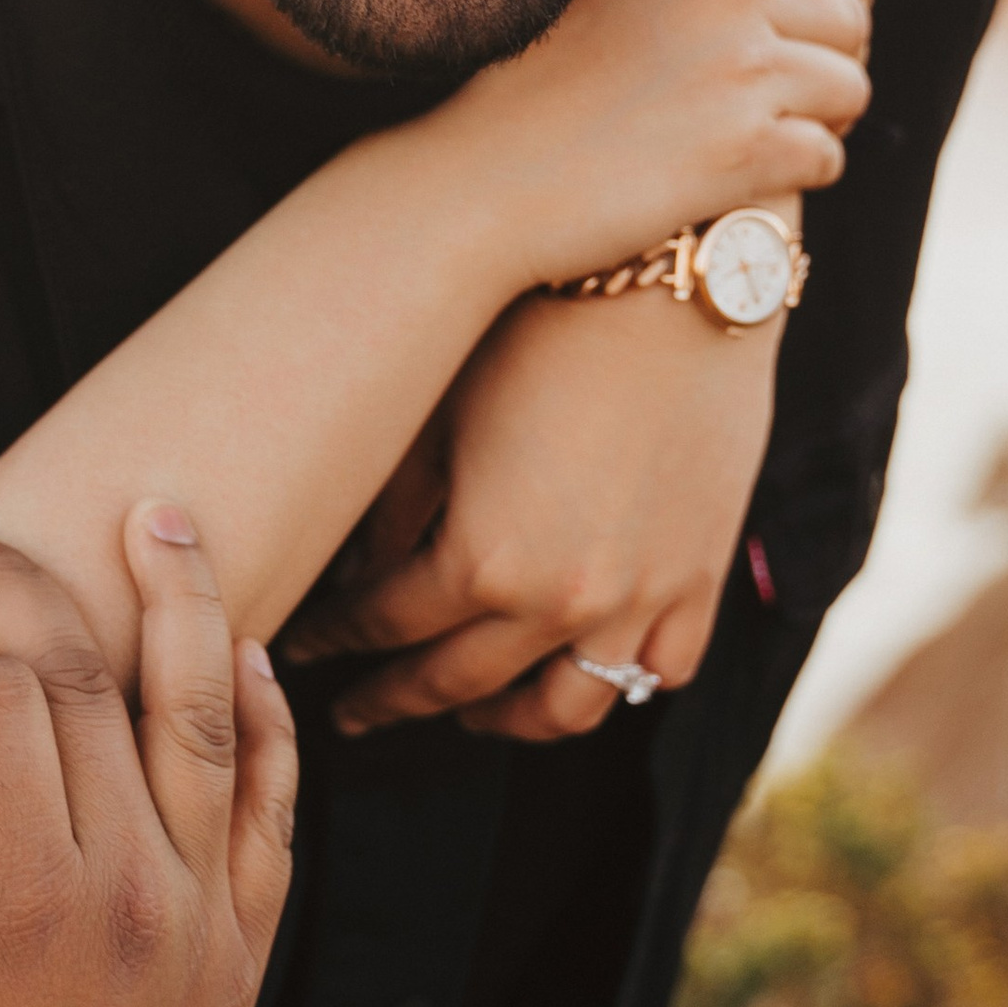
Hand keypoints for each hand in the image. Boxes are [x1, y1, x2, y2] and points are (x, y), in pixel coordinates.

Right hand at [0, 507, 297, 1006]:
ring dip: (182, 604)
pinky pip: (275, 808)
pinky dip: (265, 721)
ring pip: (206, 720)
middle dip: (21, 593)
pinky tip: (239, 650)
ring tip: (160, 512)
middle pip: (88, 687)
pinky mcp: (242, 953)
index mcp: (20, 904)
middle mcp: (133, 901)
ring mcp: (204, 925)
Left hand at [284, 285, 777, 740]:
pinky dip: (620, 684)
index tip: (305, 644)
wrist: (669, 286)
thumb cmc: (540, 329)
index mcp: (482, 563)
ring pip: (566, 709)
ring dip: (506, 720)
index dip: (335, 639)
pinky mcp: (702, 578)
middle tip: (355, 709)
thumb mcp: (438, 416)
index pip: (384, 627)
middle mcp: (562, 603)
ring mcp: (640, 601)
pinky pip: (663, 671)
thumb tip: (358, 573)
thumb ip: (394, 513)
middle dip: (395, 700)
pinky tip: (583, 670)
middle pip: (459, 684)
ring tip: (468, 713)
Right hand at [444, 0, 871, 297]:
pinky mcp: (746, 149)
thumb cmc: (535, 86)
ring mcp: (739, 69)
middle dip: (834, 57)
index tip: (843, 7)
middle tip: (798, 93)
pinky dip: (803, 168)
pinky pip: (826, 154)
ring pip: (848, 88)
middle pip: (848, 15)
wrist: (482, 177)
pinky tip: (753, 177)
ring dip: (823, 118)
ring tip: (772, 135)